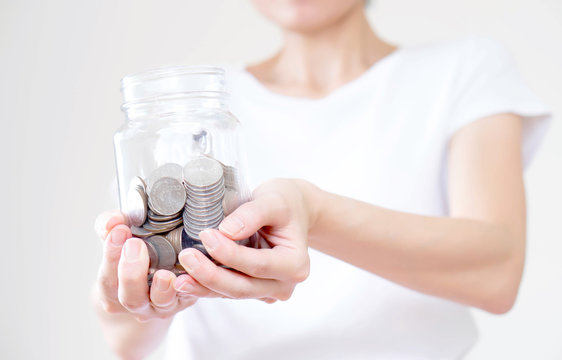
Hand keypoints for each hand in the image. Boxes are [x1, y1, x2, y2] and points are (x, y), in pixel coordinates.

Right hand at [93, 210, 218, 321]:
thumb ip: (110, 225)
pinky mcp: (185, 299)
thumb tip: (112, 221)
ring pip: (160, 302)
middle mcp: (136, 302)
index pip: (107, 277)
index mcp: (114, 288)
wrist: (157, 273)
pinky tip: (190, 276)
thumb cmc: (133, 253)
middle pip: (130, 297)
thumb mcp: (118, 238)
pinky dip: (190, 286)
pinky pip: (189, 295)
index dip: (111, 255)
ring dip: (161, 289)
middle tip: (135, 244)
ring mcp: (161, 305)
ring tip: (164, 274)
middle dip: (131, 273)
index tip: (120, 231)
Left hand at [176, 179, 313, 302]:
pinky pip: (229, 291)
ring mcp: (269, 291)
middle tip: (186, 257)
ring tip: (179, 278)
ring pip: (233, 293)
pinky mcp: (254, 290)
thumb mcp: (273, 200)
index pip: (258, 264)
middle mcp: (284, 284)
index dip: (229, 254)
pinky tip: (187, 280)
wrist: (294, 211)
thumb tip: (226, 231)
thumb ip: (252, 214)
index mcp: (296, 264)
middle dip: (211, 275)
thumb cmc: (286, 203)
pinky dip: (208, 286)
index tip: (206, 235)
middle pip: (243, 286)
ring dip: (205, 286)